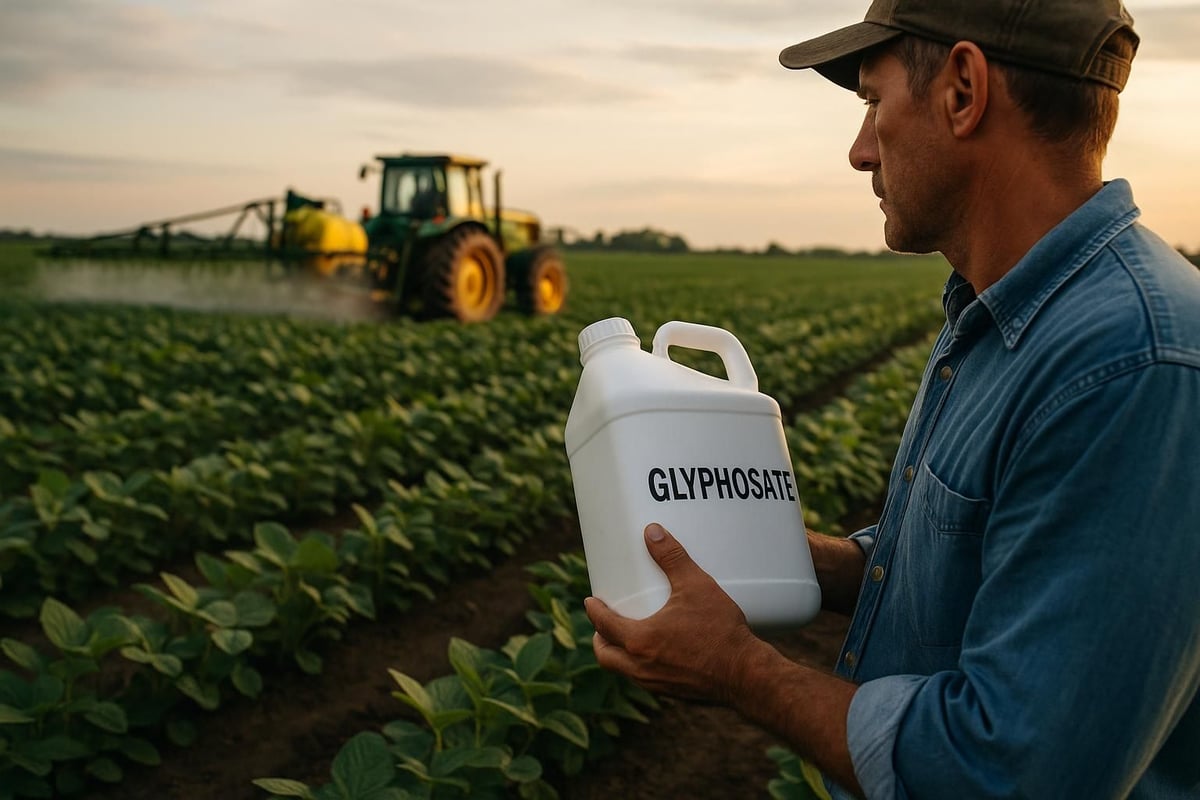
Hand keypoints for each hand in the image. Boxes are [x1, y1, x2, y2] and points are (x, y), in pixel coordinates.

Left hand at [584, 522, 763, 703]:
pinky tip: (656, 654)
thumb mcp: (696, 585)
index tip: (590, 601)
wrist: (746, 674)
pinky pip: (646, 680)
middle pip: (606, 656)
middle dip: (600, 639)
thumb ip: (672, 557)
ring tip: (626, 637)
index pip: (604, 625)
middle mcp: (642, 667)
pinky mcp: (673, 693)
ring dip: (618, 655)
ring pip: (624, 671)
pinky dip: (640, 666)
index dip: (593, 612)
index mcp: (640, 641)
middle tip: (603, 623)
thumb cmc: (720, 630)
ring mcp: (657, 684)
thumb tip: (652, 531)